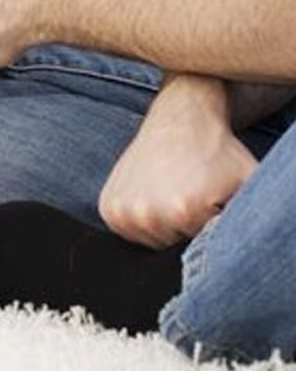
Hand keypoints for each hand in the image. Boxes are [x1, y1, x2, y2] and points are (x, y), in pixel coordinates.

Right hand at [99, 75, 257, 247]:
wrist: (181, 120)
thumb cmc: (218, 155)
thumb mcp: (250, 185)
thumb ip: (258, 219)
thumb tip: (262, 251)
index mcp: (183, 211)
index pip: (202, 249)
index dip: (210, 228)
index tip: (212, 202)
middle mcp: (147, 213)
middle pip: (174, 250)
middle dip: (187, 231)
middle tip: (192, 197)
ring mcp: (123, 210)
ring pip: (152, 244)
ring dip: (163, 228)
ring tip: (172, 195)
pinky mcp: (108, 207)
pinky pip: (129, 232)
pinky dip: (141, 220)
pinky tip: (153, 195)